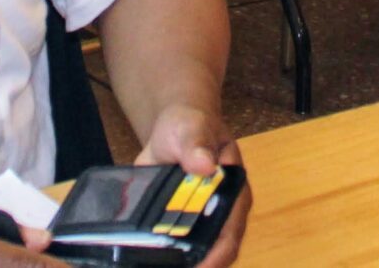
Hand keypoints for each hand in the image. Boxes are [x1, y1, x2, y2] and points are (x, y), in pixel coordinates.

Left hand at [138, 105, 247, 267]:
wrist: (172, 129)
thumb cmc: (189, 125)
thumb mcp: (191, 128)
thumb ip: (196, 143)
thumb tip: (204, 164)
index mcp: (234, 191)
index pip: (230, 232)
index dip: (216, 256)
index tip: (198, 267)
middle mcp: (221, 213)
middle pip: (214, 252)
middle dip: (197, 264)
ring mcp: (200, 222)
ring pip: (194, 255)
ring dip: (180, 263)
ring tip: (153, 267)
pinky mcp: (179, 226)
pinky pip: (174, 249)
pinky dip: (162, 258)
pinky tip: (144, 262)